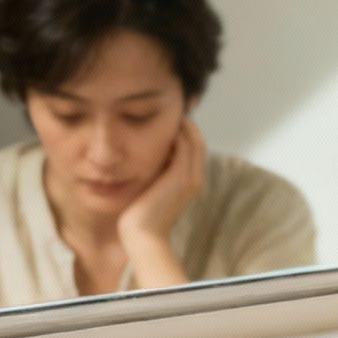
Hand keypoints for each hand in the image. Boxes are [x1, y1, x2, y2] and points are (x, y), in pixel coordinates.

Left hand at [118, 118, 205, 246]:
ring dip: (182, 121)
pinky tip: (164, 119)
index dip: (184, 129)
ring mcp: (190, 177)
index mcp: (189, 180)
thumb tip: (141, 152)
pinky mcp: (181, 176)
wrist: (142, 234)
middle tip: (172, 103)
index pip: (192, 147)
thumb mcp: (149, 187)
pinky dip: (178, 130)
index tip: (168, 114)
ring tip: (168, 106)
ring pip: (193, 139)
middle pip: (197, 140)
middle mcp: (195, 177)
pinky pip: (185, 145)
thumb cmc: (140, 214)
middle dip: (186, 121)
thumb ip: (152, 170)